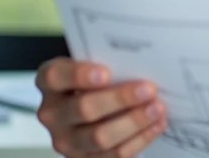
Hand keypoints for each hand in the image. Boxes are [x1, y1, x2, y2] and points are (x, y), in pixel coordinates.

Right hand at [35, 57, 167, 156]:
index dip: (78, 75)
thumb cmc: (98, 78)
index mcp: (51, 83)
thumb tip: (143, 59)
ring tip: (157, 109)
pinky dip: (139, 139)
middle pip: (83, 108)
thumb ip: (111, 61)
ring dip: (133, 122)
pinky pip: (113, 154)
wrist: (95, 106)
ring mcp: (66, 140)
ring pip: (99, 136)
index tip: (107, 73)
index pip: (55, 76)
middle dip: (120, 99)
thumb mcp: (96, 63)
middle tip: (148, 89)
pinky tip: (156, 125)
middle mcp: (52, 113)